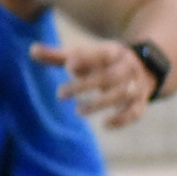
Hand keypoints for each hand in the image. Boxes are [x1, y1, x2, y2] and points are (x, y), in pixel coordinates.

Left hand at [32, 39, 157, 129]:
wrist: (144, 67)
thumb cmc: (102, 62)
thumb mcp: (84, 55)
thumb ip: (58, 55)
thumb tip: (32, 50)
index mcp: (113, 52)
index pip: (101, 54)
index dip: (86, 59)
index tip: (68, 65)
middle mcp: (127, 68)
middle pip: (109, 77)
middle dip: (85, 86)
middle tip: (60, 94)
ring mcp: (136, 85)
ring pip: (121, 94)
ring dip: (99, 104)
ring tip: (78, 111)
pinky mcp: (140, 102)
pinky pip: (136, 112)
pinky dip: (122, 119)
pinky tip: (105, 125)